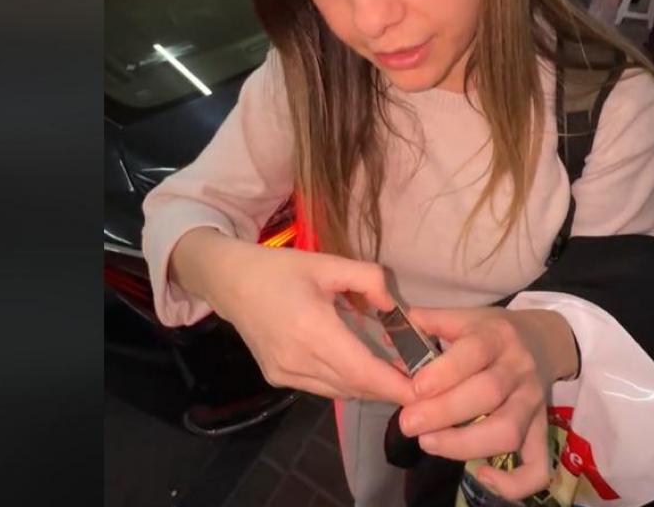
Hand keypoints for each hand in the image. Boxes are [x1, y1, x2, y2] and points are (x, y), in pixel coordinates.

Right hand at [170, 229, 415, 404]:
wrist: (230, 282)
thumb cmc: (281, 269)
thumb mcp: (329, 262)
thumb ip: (369, 280)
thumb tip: (395, 308)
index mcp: (312, 329)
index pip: (361, 370)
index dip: (394, 384)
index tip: (423, 389)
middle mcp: (297, 359)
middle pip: (354, 386)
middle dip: (389, 386)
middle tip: (419, 377)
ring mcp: (285, 374)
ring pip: (339, 391)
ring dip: (368, 386)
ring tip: (395, 373)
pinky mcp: (278, 378)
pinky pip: (322, 388)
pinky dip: (346, 382)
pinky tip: (360, 368)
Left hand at [397, 307, 577, 500]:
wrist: (542, 340)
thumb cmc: (492, 332)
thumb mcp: (465, 316)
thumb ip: (430, 321)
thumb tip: (392, 329)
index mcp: (498, 336)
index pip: (475, 352)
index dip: (445, 372)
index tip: (414, 389)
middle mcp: (519, 369)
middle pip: (488, 394)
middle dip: (444, 412)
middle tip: (408, 423)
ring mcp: (533, 402)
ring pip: (509, 430)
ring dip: (466, 444)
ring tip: (428, 443)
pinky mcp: (542, 430)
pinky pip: (537, 465)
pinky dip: (514, 481)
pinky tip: (482, 476)